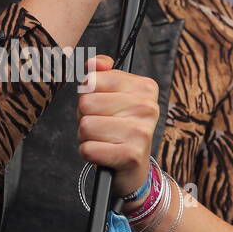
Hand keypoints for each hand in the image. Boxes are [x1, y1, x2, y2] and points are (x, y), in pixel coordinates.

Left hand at [77, 53, 159, 197]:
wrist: (133, 168)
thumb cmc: (117, 127)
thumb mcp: (111, 95)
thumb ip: (100, 74)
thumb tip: (94, 62)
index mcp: (145, 87)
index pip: (93, 80)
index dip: (88, 94)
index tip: (102, 106)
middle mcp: (147, 107)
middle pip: (86, 103)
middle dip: (85, 117)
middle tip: (101, 126)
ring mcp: (141, 131)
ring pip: (85, 126)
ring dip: (86, 137)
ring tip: (103, 140)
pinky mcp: (131, 155)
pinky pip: (88, 149)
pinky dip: (88, 153)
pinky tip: (104, 154)